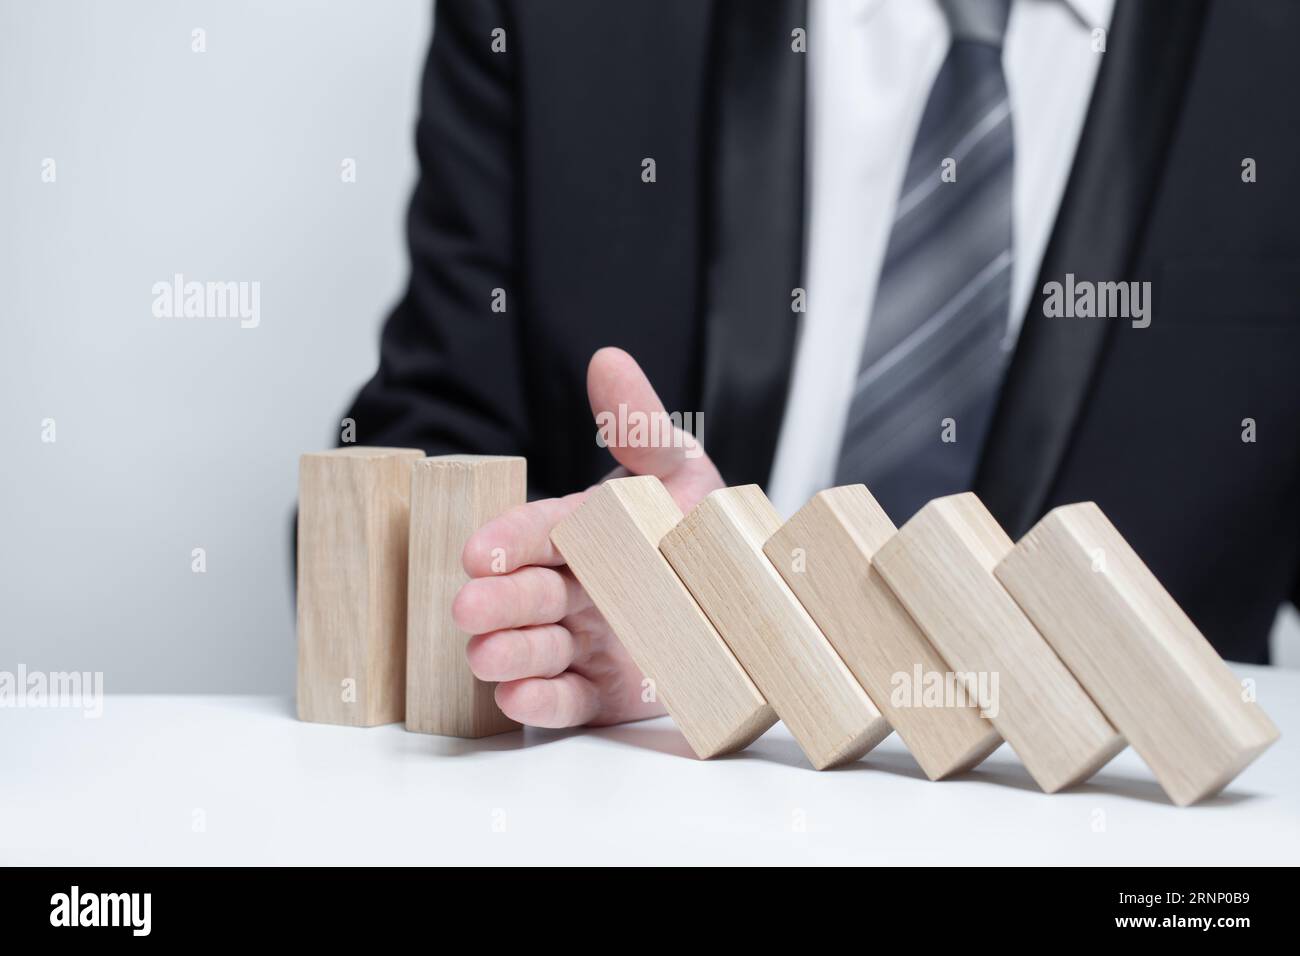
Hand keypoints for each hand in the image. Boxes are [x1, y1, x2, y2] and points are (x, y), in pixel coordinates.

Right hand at [452, 347, 723, 727]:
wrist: (752, 602)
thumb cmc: (699, 527)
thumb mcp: (678, 469)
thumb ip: (639, 424)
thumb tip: (608, 360)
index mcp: (584, 534)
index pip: (540, 533)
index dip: (511, 540)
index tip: (480, 550)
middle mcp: (578, 590)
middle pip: (531, 595)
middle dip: (498, 601)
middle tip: (469, 607)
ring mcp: (587, 643)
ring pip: (539, 650)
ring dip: (508, 653)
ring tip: (485, 654)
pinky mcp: (604, 692)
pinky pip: (568, 701)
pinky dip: (541, 702)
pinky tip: (516, 697)